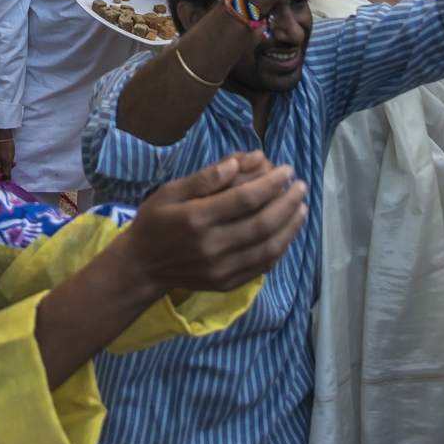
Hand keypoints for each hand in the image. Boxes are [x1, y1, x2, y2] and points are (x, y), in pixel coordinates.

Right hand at [0, 130, 15, 181]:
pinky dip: (6, 165)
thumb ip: (7, 173)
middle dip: (6, 174)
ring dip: (7, 169)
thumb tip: (6, 183)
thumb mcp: (8, 162)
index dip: (2, 182)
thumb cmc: (6, 149)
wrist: (4, 136)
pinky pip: (1, 165)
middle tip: (12, 168)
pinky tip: (11, 161)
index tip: (9, 181)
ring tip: (13, 164)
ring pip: (0, 170)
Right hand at [120, 151, 306, 295]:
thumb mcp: (171, 191)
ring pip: (268, 248)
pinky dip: (280, 247)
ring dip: (290, 226)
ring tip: (302, 207)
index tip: (287, 169)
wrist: (142, 266)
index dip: (271, 182)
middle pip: (262, 223)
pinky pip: (262, 266)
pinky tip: (287, 232)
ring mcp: (221, 269)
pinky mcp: (227, 283)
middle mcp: (211, 246)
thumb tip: (242, 160)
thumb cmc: (155, 222)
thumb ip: (206, 177)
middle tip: (300, 186)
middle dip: (287, 202)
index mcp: (196, 219)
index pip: (245, 199)